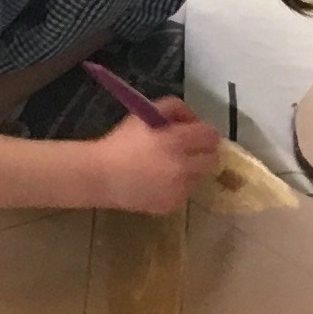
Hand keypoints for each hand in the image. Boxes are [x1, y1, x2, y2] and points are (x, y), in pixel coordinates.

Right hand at [89, 110, 225, 213]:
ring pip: (199, 177)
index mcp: (176, 142)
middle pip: (212, 159)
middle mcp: (182, 167)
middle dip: (202, 152)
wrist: (100, 176)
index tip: (193, 132)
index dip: (203, 132)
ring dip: (191, 169)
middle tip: (187, 150)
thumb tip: (192, 117)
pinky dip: (178, 186)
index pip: (210, 136)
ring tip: (168, 166)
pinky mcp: (172, 205)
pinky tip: (158, 181)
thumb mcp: (145, 114)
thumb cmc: (121, 142)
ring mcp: (178, 190)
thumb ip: (173, 108)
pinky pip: (185, 192)